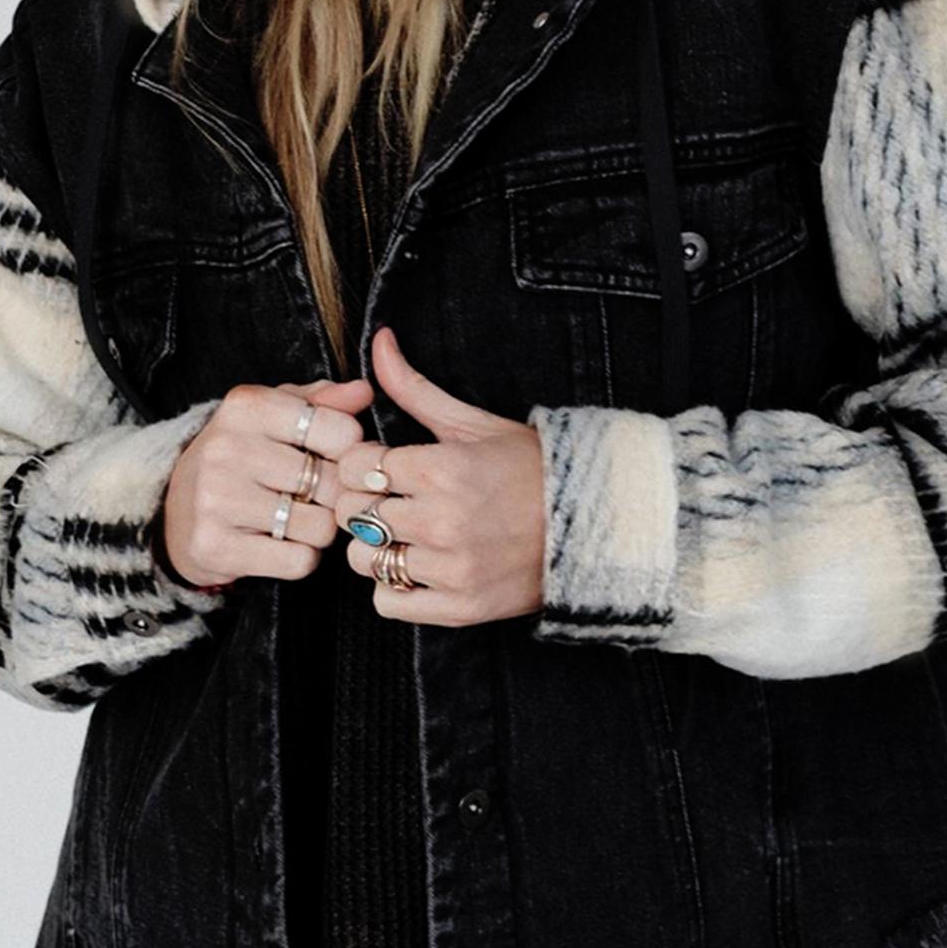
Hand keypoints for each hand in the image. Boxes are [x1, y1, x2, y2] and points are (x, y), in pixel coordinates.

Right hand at [159, 376, 374, 588]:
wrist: (173, 513)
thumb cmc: (239, 460)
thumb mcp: (274, 418)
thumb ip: (320, 402)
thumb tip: (363, 393)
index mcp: (247, 407)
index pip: (341, 432)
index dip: (349, 452)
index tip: (331, 458)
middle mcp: (227, 448)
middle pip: (333, 484)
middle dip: (334, 497)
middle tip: (312, 497)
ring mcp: (217, 499)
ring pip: (320, 527)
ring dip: (317, 531)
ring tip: (293, 521)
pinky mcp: (215, 546)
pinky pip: (298, 561)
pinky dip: (299, 559)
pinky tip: (277, 545)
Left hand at [333, 326, 545, 625]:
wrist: (594, 525)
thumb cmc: (532, 469)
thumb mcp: (473, 423)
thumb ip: (414, 388)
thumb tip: (380, 340)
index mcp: (443, 468)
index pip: (357, 467)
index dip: (361, 463)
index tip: (379, 465)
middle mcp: (442, 521)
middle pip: (353, 513)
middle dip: (363, 502)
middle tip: (389, 499)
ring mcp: (451, 568)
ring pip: (363, 560)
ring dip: (375, 547)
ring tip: (406, 534)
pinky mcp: (460, 607)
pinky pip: (388, 602)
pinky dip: (393, 587)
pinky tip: (418, 565)